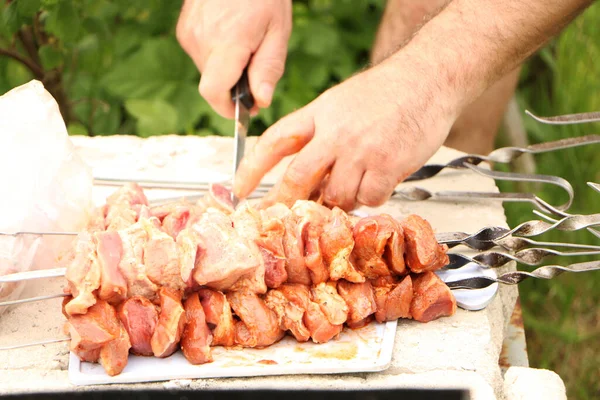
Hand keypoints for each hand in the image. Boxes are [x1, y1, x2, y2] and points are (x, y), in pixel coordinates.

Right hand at [176, 0, 291, 117]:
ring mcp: (189, 33)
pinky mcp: (184, 28)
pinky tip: (231, 33)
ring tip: (245, 40)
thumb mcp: (278, 31)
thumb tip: (261, 101)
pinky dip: (217, 54)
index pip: (213, 92)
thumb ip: (268, 69)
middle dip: (235, 85)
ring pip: (208, 70)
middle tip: (256, 62)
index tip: (244, 109)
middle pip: (214, 84)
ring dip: (227, 68)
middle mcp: (201, 40)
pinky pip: (201, 54)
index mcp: (226, 44)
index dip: (227, 108)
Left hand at [233, 57, 459, 210]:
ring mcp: (361, 151)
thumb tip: (308, 180)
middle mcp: (335, 133)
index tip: (239, 189)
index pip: (274, 142)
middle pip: (298, 177)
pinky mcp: (388, 166)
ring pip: (336, 196)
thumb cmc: (385, 93)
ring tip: (353, 184)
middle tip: (279, 217)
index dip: (251, 168)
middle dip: (285, 202)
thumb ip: (319, 136)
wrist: (428, 80)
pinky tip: (379, 182)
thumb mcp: (339, 103)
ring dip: (340, 199)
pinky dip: (371, 198)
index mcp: (318, 114)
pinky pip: (369, 199)